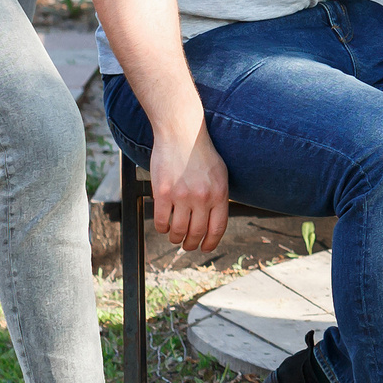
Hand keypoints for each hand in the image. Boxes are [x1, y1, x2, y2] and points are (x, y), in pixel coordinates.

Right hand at [151, 124, 231, 254]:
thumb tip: (215, 221)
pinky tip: (163, 227)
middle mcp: (202, 197)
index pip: (218, 228)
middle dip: (192, 244)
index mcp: (220, 194)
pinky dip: (162, 228)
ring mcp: (182, 195)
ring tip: (175, 238)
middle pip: (197, 232)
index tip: (205, 248)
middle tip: (187, 246)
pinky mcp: (163, 192)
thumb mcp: (220, 174)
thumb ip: (219, 197)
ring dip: (176, 238)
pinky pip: (161, 220)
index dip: (211, 242)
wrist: (182, 134)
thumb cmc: (202, 153)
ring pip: (178, 230)